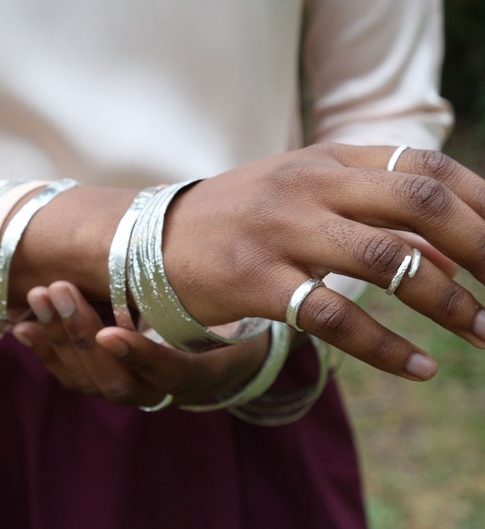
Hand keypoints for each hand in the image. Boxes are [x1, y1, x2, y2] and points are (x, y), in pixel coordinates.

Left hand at [12, 281, 269, 406]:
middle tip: (59, 290)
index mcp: (202, 373)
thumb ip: (209, 289)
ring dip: (58, 339)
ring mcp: (130, 390)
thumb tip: (193, 243)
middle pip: (117, 380)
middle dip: (82, 334)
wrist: (219, 348)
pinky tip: (22, 327)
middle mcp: (162, 392)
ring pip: (89, 381)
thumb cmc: (229, 313)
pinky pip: (73, 377)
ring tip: (38, 298)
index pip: (170, 373)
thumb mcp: (232, 303)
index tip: (110, 333)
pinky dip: (46, 352)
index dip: (139, 356)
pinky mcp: (105, 382)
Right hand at [161, 143, 484, 379]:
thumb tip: (453, 254)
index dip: (483, 205)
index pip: (425, 168)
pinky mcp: (256, 280)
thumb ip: (371, 212)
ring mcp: (281, 231)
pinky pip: (335, 317)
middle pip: (420, 204)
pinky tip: (418, 368)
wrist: (155, 238)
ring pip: (388, 262)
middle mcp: (309, 187)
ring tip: (483, 334)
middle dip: (483, 248)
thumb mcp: (304, 196)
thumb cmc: (241, 218)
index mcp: (326, 160)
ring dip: (449, 303)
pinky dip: (386, 347)